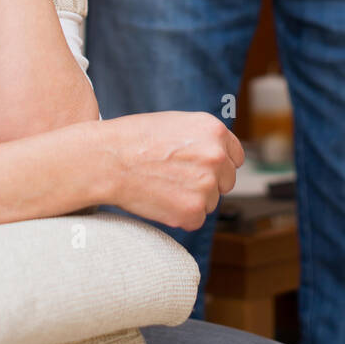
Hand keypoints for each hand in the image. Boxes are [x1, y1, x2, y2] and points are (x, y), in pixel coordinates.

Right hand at [101, 112, 243, 231]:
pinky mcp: (194, 211)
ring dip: (192, 199)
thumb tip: (218, 157)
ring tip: (162, 185)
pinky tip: (159, 199)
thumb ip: (202, 139)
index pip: (236, 157)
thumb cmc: (134, 139)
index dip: (220, 164)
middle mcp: (217, 156)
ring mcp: (207, 185)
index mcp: (214, 130)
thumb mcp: (176, 124)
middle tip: (177, 179)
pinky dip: (179, 215)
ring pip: (210, 202)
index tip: (204, 169)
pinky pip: (195, 220)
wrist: (108, 159)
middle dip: (207, 183)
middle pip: (227, 181)